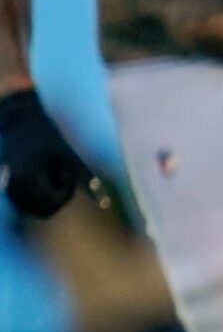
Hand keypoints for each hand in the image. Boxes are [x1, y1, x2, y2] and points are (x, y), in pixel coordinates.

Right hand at [0, 88, 101, 218]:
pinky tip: (41, 175)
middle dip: (57, 196)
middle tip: (58, 172)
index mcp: (28, 181)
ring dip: (47, 197)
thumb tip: (105, 203)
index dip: (66, 191)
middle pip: (44, 210)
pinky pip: (27, 202)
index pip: (53, 204)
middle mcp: (14, 189)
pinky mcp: (7, 186)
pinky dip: (39, 195)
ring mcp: (9, 189)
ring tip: (48, 171)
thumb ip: (85, 180)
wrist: (19, 121)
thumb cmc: (46, 135)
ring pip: (35, 208)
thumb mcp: (69, 156)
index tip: (65, 170)